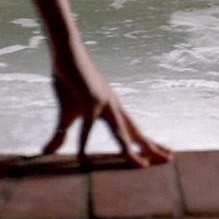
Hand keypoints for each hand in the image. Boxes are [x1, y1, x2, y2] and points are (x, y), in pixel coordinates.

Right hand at [41, 49, 171, 166]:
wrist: (67, 53)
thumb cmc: (68, 80)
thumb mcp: (65, 114)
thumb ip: (60, 134)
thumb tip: (47, 153)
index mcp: (114, 108)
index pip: (135, 129)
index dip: (148, 142)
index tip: (164, 153)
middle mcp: (114, 107)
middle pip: (136, 131)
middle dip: (152, 147)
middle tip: (171, 159)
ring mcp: (104, 103)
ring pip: (120, 131)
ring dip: (129, 150)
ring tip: (140, 165)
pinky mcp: (89, 100)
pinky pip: (87, 127)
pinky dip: (84, 143)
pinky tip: (82, 158)